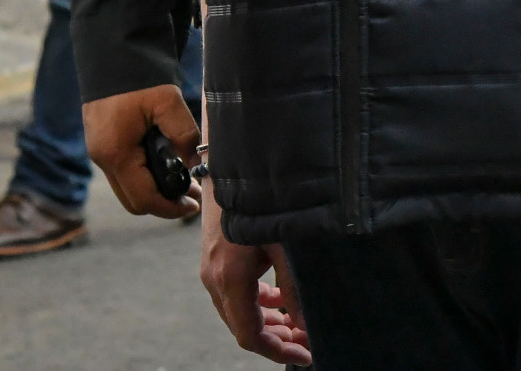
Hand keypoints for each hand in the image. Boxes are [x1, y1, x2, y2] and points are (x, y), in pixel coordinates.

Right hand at [86, 85, 201, 219]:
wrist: (110, 51)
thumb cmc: (137, 76)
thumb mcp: (168, 102)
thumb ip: (184, 135)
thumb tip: (195, 164)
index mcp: (116, 154)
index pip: (144, 199)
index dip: (170, 208)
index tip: (193, 205)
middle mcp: (103, 158)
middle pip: (133, 200)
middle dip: (164, 203)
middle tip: (192, 196)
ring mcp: (99, 151)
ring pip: (127, 187)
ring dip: (155, 190)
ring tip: (184, 181)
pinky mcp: (102, 141)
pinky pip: (124, 171)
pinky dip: (144, 175)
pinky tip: (165, 165)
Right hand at [201, 203, 308, 363]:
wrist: (232, 168)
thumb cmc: (261, 201)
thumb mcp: (283, 244)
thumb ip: (294, 287)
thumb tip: (307, 325)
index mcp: (230, 279)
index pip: (250, 336)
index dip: (278, 352)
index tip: (306, 355)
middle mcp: (215, 281)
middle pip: (244, 328)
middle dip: (277, 340)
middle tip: (308, 342)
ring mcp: (212, 271)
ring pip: (240, 313)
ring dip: (269, 323)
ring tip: (299, 325)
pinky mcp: (216, 262)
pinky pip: (237, 295)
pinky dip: (259, 304)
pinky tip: (280, 300)